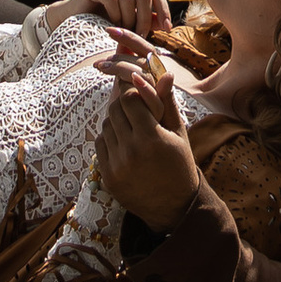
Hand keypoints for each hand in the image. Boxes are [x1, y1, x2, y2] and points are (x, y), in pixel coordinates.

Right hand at [46, 0, 172, 40]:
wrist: (74, 19)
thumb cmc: (103, 21)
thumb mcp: (128, 22)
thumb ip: (145, 20)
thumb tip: (165, 24)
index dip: (163, 9)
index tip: (167, 28)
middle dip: (145, 18)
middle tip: (141, 36)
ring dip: (129, 19)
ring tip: (124, 32)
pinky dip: (115, 15)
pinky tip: (112, 25)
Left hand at [96, 29, 199, 231]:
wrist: (174, 208)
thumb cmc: (180, 165)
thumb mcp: (178, 133)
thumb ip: (166, 102)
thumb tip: (164, 73)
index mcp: (151, 138)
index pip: (130, 98)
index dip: (135, 93)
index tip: (140, 96)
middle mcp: (131, 151)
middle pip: (114, 109)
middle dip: (125, 106)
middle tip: (136, 111)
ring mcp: (116, 166)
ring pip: (105, 125)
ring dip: (116, 122)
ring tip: (132, 130)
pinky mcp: (108, 177)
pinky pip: (100, 144)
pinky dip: (109, 140)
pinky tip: (125, 145)